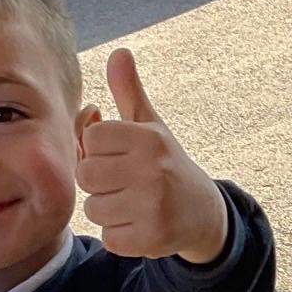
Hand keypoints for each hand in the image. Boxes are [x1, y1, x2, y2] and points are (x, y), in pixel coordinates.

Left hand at [77, 49, 227, 262]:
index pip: (90, 138)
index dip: (99, 151)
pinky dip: (120, 236)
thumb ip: (129, 92)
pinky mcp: (153, 239)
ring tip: (133, 205)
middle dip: (99, 182)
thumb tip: (119, 52)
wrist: (205, 214)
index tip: (120, 157)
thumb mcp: (151, 128)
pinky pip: (110, 238)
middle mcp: (153, 170)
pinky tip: (140, 226)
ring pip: (94, 208)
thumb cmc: (166, 165)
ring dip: (108, 211)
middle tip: (124, 184)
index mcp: (149, 138)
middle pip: (86, 174)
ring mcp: (154, 206)